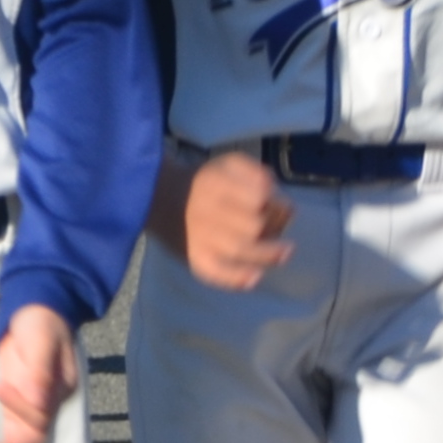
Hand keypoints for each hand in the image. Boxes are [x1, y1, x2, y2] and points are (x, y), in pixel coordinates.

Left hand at [0, 303, 80, 442]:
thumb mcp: (42, 338)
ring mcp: (34, 408)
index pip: (40, 410)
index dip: (18, 406)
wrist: (37, 312)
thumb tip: (36, 397)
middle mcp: (49, 404)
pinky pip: (15, 436)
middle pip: (35, 437)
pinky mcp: (18, 408)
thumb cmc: (42, 322)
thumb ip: (39, 368)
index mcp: (60, 389)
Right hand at [169, 146, 292, 292]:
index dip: (276, 204)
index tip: (280, 206)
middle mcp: (207, 211)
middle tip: (277, 226)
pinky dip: (235, 278)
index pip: (258, 197)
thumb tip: (272, 187)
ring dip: (268, 253)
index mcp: (215, 184)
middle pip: (254, 224)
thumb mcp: (226, 164)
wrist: (156, 198)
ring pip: (241, 249)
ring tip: (286, 252)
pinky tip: (254, 278)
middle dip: (273, 226)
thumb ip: (252, 171)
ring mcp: (200, 238)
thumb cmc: (202, 182)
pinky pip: (216, 273)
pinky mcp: (194, 259)